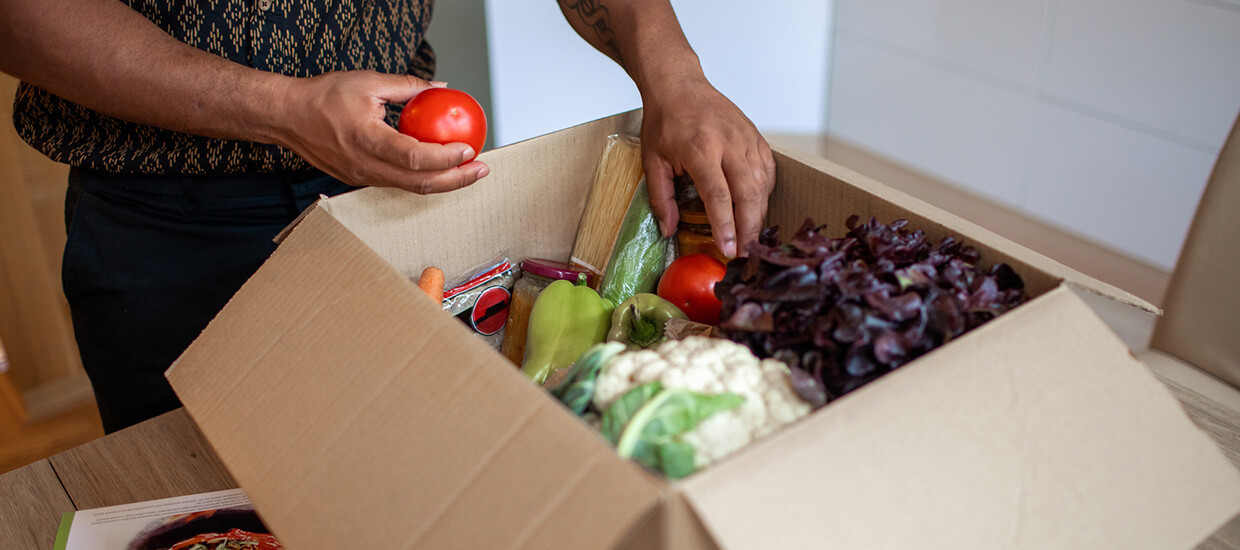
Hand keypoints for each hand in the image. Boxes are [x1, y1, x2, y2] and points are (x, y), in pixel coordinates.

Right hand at [272, 70, 488, 193]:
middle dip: (457, 180)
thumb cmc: (322, 97)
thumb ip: (408, 86)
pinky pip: (398, 183)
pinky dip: (423, 178)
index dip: (446, 158)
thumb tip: (440, 87)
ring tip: (468, 172)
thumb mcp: (368, 82)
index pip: (415, 158)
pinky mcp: (361, 180)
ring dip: (444, 182)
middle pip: (420, 183)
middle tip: (481, 169)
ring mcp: (363, 177)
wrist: (287, 117)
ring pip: (411, 188)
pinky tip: (440, 168)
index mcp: (367, 140)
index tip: (468, 149)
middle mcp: (365, 165)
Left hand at [641, 76, 775, 257]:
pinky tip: (755, 209)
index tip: (728, 249)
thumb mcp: (652, 160)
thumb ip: (661, 198)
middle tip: (744, 253)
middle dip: (749, 227)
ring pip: (761, 184)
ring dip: (758, 214)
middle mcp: (728, 144)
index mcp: (701, 149)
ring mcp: (746, 139)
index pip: (718, 195)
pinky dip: (764, 194)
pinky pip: (767, 172)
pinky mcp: (756, 137)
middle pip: (748, 193)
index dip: (725, 226)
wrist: (679, 85)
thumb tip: (668, 230)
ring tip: (749, 237)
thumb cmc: (665, 122)